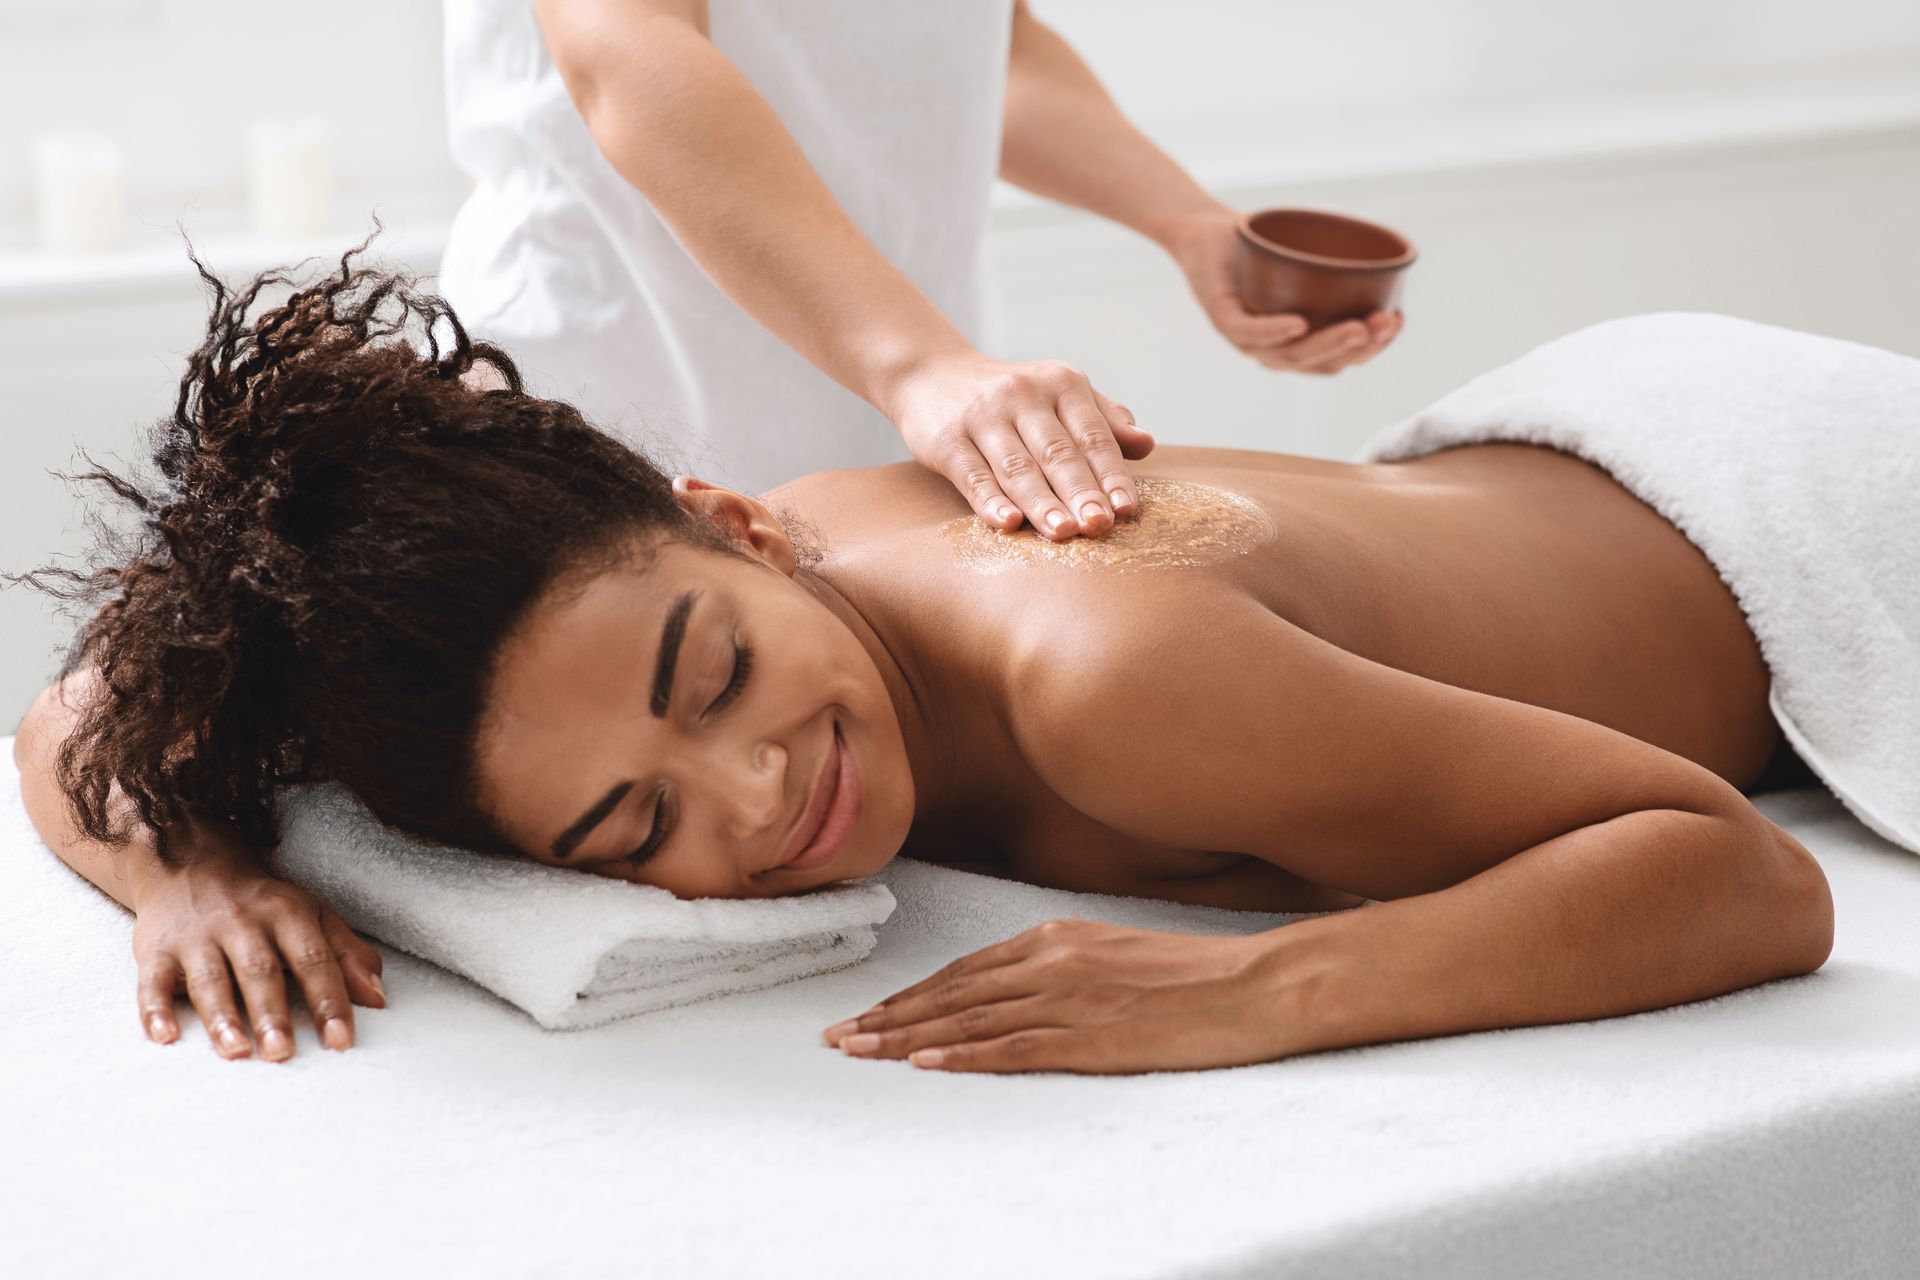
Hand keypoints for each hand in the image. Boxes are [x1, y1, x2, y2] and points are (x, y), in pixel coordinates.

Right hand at [130, 840, 385, 1061]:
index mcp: (288, 915)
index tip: (341, 1040)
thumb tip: (379, 999)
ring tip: (235, 1050)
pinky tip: (164, 1036)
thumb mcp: (313, 916)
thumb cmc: (263, 904)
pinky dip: (155, 1008)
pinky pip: (152, 980)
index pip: (315, 960)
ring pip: (209, 978)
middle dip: (272, 1012)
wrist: (191, 863)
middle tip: (282, 1052)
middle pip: (260, 970)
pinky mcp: (156, 949)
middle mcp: (243, 924)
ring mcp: (197, 936)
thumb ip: (348, 955)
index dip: (330, 1000)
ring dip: (221, 1016)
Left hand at [820, 917, 1294, 1074]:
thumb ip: (1063, 963)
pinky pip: (1016, 1049)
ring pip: (970, 1021)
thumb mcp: (1115, 950)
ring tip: (862, 1053)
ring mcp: (1071, 998)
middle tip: (839, 1038)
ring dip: (908, 1039)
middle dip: (890, 1017)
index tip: (869, 1013)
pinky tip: (927, 1066)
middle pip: (953, 994)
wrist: (1256, 984)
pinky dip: (966, 1057)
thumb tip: (1020, 985)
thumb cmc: (1195, 973)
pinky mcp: (1094, 1037)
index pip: (964, 970)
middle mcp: (1053, 960)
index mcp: (1057, 937)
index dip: (911, 994)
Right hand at [886, 347, 1154, 540]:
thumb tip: (1145, 444)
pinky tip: (1009, 523)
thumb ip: (1103, 420)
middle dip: (1080, 492)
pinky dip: (991, 501)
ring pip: (1018, 468)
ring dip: (1042, 503)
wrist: (932, 374)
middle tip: (1099, 526)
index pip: (1093, 436)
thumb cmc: (1012, 397)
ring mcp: (983, 417)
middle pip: (1057, 453)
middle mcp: (1023, 395)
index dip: (1111, 474)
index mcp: (1061, 383)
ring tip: (1064, 533)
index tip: (1127, 509)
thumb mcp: (1060, 394)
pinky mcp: (947, 440)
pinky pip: (973, 476)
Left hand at [1165, 208, 1403, 374]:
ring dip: (1327, 342)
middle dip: (1358, 347)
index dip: (1371, 348)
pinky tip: (1299, 324)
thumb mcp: (1306, 262)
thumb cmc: (1261, 249)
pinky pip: (1248, 331)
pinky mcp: (1221, 317)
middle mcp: (1271, 349)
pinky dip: (1274, 330)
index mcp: (1294, 345)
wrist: (1207, 231)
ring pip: (1289, 353)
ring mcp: (1244, 337)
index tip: (1398, 321)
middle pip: (1318, 362)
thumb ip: (1340, 272)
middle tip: (1386, 324)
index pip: (1337, 360)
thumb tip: (1394, 260)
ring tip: (1359, 327)